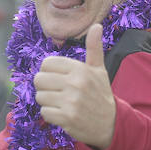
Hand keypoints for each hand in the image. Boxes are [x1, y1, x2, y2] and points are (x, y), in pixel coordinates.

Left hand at [34, 23, 116, 149]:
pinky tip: (62, 114)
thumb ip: (94, 48)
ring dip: (47, 101)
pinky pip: (44, 112)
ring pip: (40, 96)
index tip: (58, 78)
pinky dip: (50, 114)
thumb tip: (96, 26)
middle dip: (45, 86)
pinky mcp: (67, 118)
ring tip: (61, 103)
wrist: (111, 123)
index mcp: (80, 69)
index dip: (48, 71)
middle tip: (57, 92)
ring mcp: (71, 102)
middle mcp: (75, 84)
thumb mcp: (99, 70)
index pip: (47, 63)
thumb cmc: (101, 94)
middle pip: (39, 79)